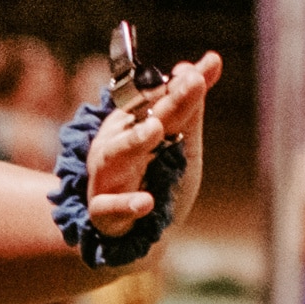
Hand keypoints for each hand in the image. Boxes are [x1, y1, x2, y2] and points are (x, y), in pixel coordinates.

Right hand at [84, 52, 221, 235]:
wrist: (140, 237)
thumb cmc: (159, 184)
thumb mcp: (182, 146)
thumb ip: (190, 110)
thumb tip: (201, 67)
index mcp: (135, 124)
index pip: (159, 100)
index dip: (179, 86)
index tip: (202, 70)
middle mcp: (117, 144)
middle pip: (139, 121)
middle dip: (165, 103)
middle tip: (189, 85)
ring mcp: (107, 177)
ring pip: (113, 155)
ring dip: (133, 141)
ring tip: (155, 130)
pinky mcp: (102, 211)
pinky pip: (107, 207)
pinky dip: (124, 204)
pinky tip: (145, 202)